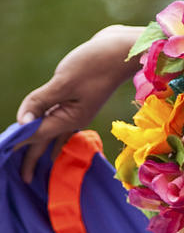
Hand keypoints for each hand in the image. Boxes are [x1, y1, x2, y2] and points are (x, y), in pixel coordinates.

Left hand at [16, 25, 142, 181]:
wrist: (123, 53)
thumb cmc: (95, 64)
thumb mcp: (65, 82)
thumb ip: (41, 102)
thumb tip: (23, 124)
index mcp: (70, 118)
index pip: (37, 135)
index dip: (19, 144)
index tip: (5, 155)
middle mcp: (73, 120)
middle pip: (47, 142)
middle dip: (33, 160)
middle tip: (23, 180)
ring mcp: (77, 112)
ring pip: (54, 134)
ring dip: (42, 149)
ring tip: (34, 164)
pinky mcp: (79, 102)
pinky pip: (61, 123)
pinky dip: (54, 134)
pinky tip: (54, 143)